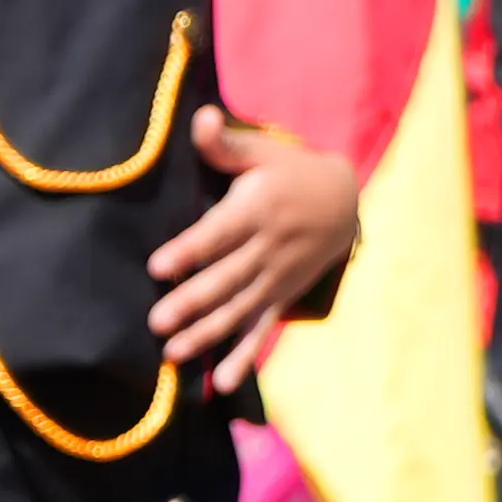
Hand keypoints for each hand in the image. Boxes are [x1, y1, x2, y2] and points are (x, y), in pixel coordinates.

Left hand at [147, 113, 362, 391]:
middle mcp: (269, 248)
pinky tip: (222, 381)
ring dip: (206, 333)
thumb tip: (201, 120)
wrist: (344, 201)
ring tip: (172, 352)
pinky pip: (261, 329)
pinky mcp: (282, 296)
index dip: (189, 251)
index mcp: (259, 209)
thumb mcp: (262, 150)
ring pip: (238, 309)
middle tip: (156, 321)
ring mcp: (277, 278)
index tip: (158, 267)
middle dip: (191, 302)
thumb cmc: (288, 171)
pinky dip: (243, 356)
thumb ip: (226, 143)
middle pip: (226, 279)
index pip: (219, 234)